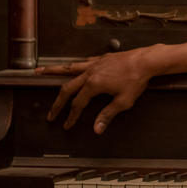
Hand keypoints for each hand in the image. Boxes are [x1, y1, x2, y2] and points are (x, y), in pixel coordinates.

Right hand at [36, 46, 160, 133]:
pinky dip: (73, 66)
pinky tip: (70, 66)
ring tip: (39, 71)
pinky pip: (82, 63)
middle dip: (57, 103)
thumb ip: (108, 115)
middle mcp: (90, 73)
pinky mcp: (101, 58)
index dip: (71, 117)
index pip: (77, 104)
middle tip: (51, 113)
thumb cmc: (137, 79)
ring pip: (68, 68)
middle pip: (67, 89)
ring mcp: (94, 64)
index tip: (67, 125)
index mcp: (93, 85)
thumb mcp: (123, 101)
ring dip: (52, 71)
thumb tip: (97, 129)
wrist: (147, 60)